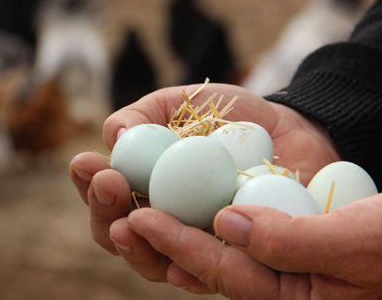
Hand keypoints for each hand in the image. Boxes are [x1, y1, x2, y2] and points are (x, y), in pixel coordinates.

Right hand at [69, 84, 340, 280]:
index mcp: (145, 189)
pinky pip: (208, 277)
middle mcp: (164, 224)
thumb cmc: (232, 119)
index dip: (89, 183)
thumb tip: (113, 136)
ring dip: (135, 245)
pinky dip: (188, 272)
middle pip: (119, 236)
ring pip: (155, 263)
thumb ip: (147, 114)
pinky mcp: (236, 263)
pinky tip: (176, 264)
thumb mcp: (186, 104)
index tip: (86, 161)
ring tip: (129, 222)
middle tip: (108, 185)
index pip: (106, 198)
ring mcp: (198, 246)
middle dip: (104, 212)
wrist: (295, 130)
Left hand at [125, 189, 381, 298]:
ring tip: (125, 198)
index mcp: (291, 298)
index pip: (220, 268)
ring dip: (167, 221)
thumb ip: (291, 241)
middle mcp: (278, 289)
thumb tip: (225, 225)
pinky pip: (234, 234)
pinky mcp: (287, 247)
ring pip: (210, 247)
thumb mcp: (359, 241)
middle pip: (202, 263)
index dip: (175, 241)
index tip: (135, 213)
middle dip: (154, 235)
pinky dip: (200, 216)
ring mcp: (281, 270)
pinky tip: (176, 198)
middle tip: (111, 205)